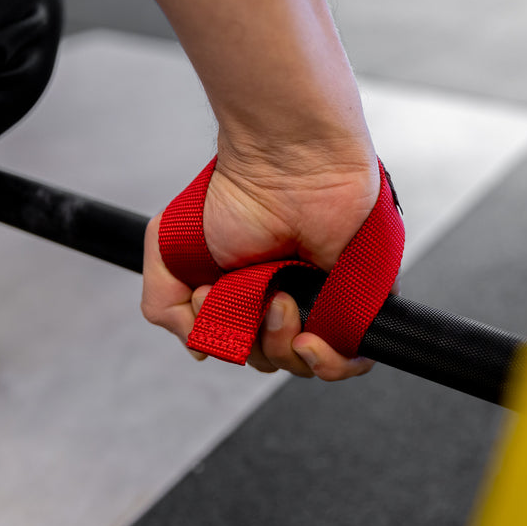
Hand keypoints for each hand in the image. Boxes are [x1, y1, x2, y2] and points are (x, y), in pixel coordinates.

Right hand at [141, 150, 378, 379]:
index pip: (240, 346)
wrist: (287, 162)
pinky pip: (355, 355)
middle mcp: (287, 296)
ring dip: (286, 348)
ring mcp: (325, 299)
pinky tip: (310, 341)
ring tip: (281, 302)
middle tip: (252, 297)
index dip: (224, 340)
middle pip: (272, 359)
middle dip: (254, 344)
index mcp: (248, 291)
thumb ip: (165, 307)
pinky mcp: (360, 299)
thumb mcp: (168, 252)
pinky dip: (332, 363)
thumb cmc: (234, 192)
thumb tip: (200, 350)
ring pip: (308, 363)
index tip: (211, 300)